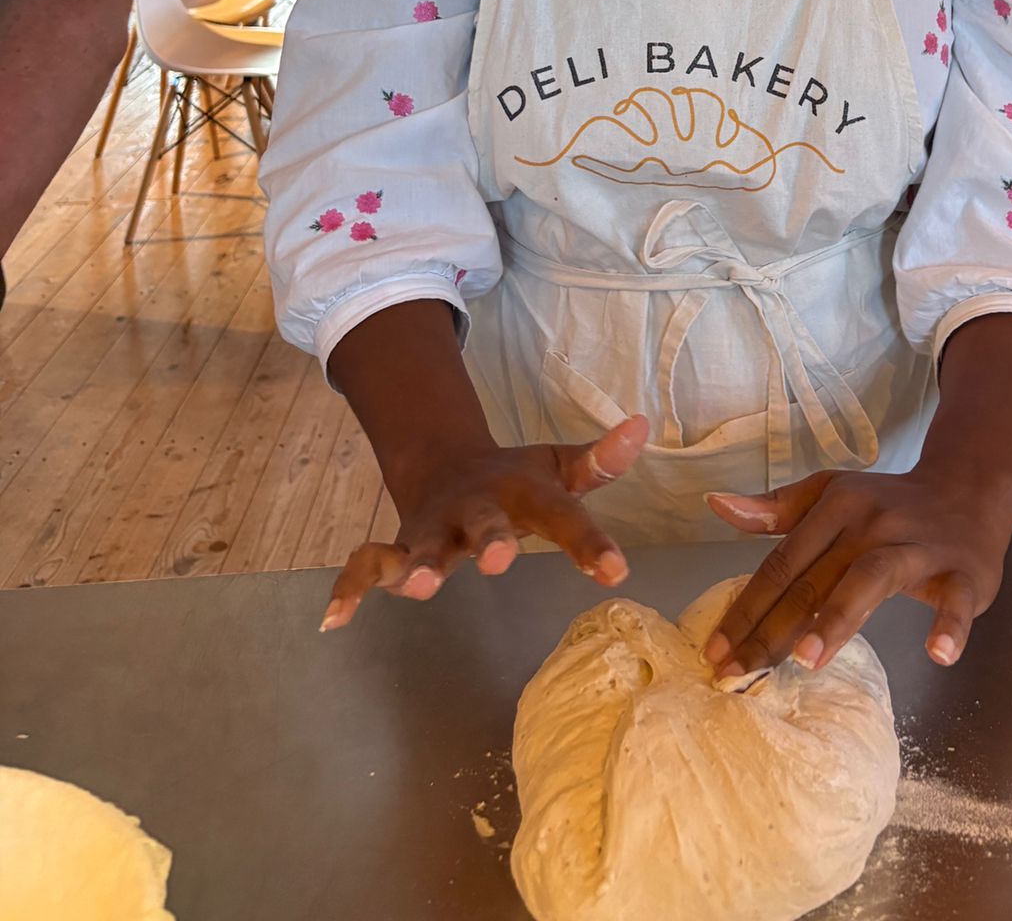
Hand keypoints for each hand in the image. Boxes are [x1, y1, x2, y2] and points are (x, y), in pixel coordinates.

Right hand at [320, 414, 648, 630]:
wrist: (448, 465)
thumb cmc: (518, 480)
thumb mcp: (560, 469)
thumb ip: (600, 460)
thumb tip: (643, 425)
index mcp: (523, 492)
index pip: (563, 516)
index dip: (589, 544)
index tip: (617, 572)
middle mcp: (477, 510)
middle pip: (484, 527)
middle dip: (490, 541)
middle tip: (499, 557)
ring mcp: (434, 529)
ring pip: (422, 546)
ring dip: (417, 565)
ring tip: (415, 586)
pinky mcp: (400, 544)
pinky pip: (367, 564)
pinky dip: (349, 588)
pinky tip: (334, 619)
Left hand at [701, 462, 1011, 680]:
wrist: (968, 487)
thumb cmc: (888, 503)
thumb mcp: (831, 494)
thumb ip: (777, 509)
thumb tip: (717, 504)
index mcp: (836, 508)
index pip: (782, 564)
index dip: (746, 608)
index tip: (715, 652)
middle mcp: (872, 524)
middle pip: (816, 579)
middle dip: (774, 629)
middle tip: (740, 673)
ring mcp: (918, 547)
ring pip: (872, 579)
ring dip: (838, 617)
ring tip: (807, 658)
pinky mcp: (964, 572)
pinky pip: (956, 599)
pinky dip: (949, 625)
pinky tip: (938, 653)